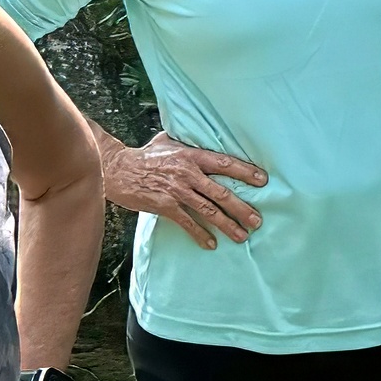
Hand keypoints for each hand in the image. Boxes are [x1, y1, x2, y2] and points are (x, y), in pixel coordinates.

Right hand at [104, 133, 265, 244]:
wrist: (117, 170)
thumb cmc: (144, 155)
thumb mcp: (167, 141)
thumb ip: (187, 141)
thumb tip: (202, 135)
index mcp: (191, 155)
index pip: (224, 163)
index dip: (245, 172)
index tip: (263, 180)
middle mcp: (187, 173)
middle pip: (221, 192)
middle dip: (242, 208)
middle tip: (257, 220)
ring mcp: (177, 191)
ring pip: (208, 211)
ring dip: (227, 225)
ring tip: (242, 236)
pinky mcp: (165, 206)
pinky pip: (188, 223)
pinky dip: (200, 235)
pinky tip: (211, 244)